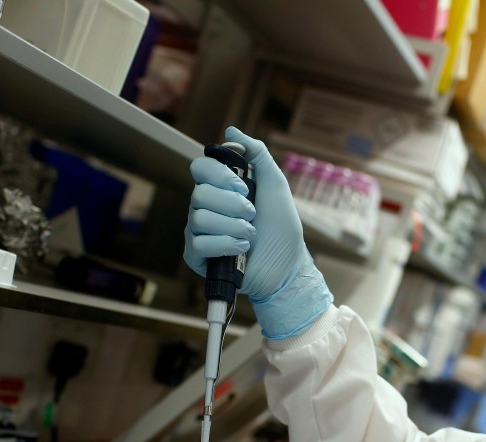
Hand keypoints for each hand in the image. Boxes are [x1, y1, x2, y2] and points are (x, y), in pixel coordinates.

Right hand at [185, 127, 332, 338]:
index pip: (199, 168)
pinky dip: (225, 244)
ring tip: (250, 235)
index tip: (242, 186)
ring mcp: (198, 232)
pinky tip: (241, 249)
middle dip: (232, 204)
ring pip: (199, 218)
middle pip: (199, 194)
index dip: (219, 175)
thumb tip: (231, 130)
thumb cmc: (281, 227)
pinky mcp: (196, 256)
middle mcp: (205, 208)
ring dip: (233, 226)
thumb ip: (257, 155)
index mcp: (219, 189)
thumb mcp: (274, 184)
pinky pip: (199, 243)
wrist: (288, 266)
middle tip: (252, 214)